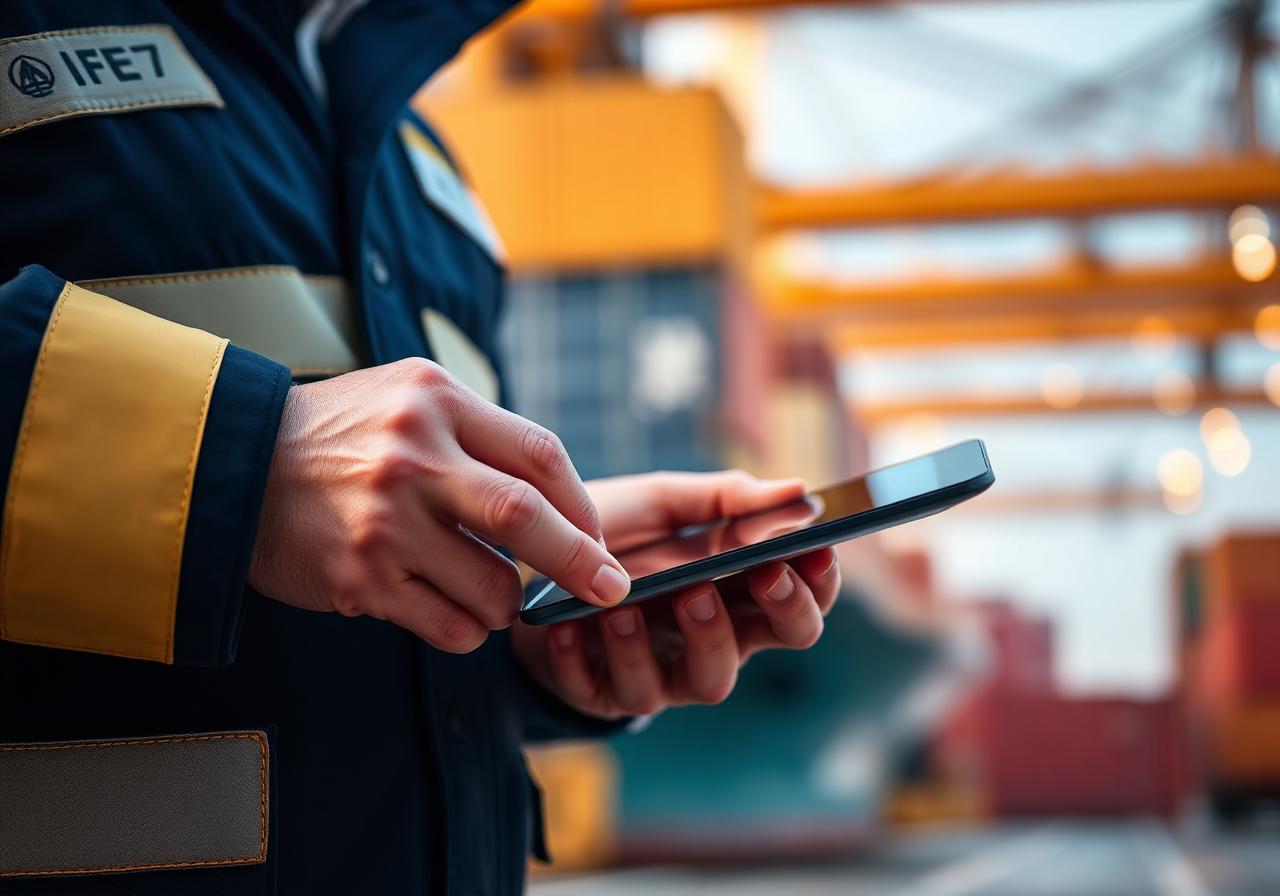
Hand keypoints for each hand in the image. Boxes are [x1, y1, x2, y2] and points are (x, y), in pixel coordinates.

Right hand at [248, 358, 629, 652]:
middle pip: (526, 516)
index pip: (539, 453)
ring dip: (507, 603)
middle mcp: (412, 457)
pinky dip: (465, 628)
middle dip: (582, 562)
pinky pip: (448, 625)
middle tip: (612, 589)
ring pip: (491, 587)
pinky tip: (447, 608)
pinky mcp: (359, 577)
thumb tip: (563, 500)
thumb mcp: (410, 397)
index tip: (599, 537)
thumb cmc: (341, 433)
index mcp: (435, 401)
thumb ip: (480, 434)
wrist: (233, 465)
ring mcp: (384, 521)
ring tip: (489, 591)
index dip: (581, 504)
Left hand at [512, 471, 840, 719]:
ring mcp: (666, 672)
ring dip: (694, 639)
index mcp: (739, 591)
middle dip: (782, 610)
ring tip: (653, 599)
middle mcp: (715, 636)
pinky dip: (588, 658)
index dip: (819, 579)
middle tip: (764, 572)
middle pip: (781, 641)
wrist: (526, 565)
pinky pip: (611, 690)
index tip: (817, 547)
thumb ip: (722, 498)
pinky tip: (571, 628)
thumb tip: (797, 488)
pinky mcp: (605, 694)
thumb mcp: (660, 504)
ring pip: (709, 680)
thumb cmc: (610, 537)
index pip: (805, 596)